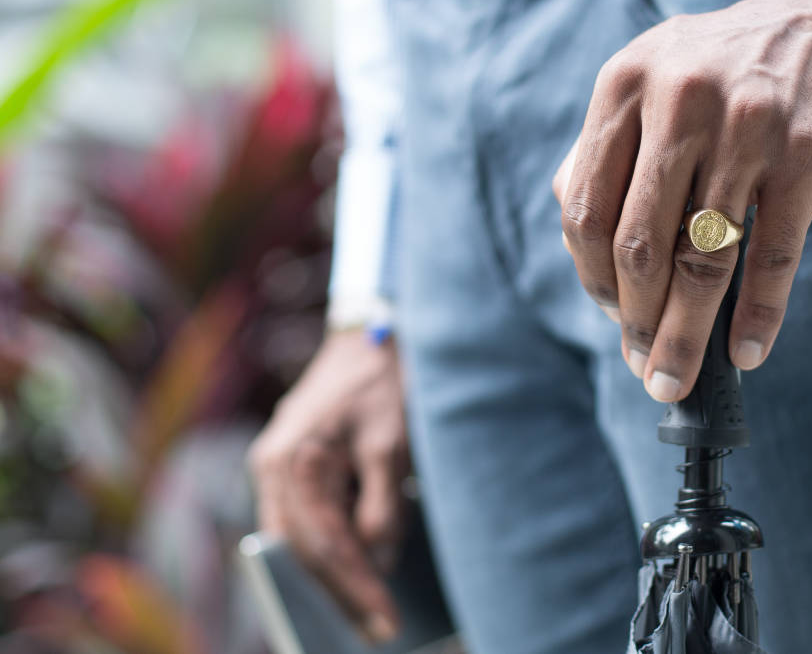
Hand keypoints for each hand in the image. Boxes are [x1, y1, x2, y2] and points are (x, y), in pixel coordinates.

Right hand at [248, 330, 408, 642]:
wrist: (372, 332)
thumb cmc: (386, 383)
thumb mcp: (394, 445)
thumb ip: (381, 508)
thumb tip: (376, 561)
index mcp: (295, 462)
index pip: (326, 545)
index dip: (357, 589)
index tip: (386, 622)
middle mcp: (272, 467)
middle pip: (304, 550)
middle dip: (341, 593)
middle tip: (377, 630)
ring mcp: (274, 464)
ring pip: (298, 539)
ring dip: (329, 575)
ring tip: (365, 611)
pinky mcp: (288, 461)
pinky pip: (301, 518)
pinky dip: (324, 547)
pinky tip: (352, 569)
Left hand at [553, 0, 811, 401]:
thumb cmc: (727, 67)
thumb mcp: (652, 77)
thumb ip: (610, 149)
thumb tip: (583, 253)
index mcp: (624, 84)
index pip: (586, 209)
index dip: (593, 280)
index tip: (614, 317)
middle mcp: (678, 101)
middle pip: (639, 244)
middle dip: (637, 322)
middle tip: (645, 367)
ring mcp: (746, 128)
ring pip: (702, 260)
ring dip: (686, 336)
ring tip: (677, 377)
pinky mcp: (806, 154)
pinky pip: (773, 255)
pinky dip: (758, 316)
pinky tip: (747, 352)